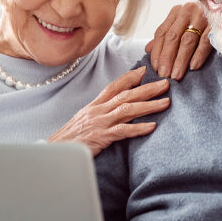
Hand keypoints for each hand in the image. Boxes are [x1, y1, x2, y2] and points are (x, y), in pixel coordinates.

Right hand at [48, 67, 168, 156]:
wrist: (55, 150)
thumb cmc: (71, 138)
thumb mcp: (84, 120)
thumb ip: (99, 113)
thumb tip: (114, 109)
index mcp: (94, 105)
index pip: (113, 86)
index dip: (130, 77)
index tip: (145, 70)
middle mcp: (98, 110)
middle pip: (126, 95)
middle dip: (147, 88)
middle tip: (166, 83)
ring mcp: (100, 123)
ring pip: (127, 109)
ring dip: (148, 105)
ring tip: (166, 102)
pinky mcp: (101, 137)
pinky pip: (123, 130)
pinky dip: (138, 127)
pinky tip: (152, 126)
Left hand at [144, 2, 212, 79]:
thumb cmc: (201, 23)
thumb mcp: (181, 26)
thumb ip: (165, 36)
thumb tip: (147, 49)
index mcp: (177, 12)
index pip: (162, 32)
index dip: (157, 51)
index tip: (155, 68)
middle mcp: (188, 11)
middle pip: (173, 37)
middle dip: (166, 57)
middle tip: (163, 74)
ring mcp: (203, 16)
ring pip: (187, 40)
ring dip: (180, 60)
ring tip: (176, 75)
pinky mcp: (216, 24)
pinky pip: (205, 41)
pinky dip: (198, 54)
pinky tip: (193, 67)